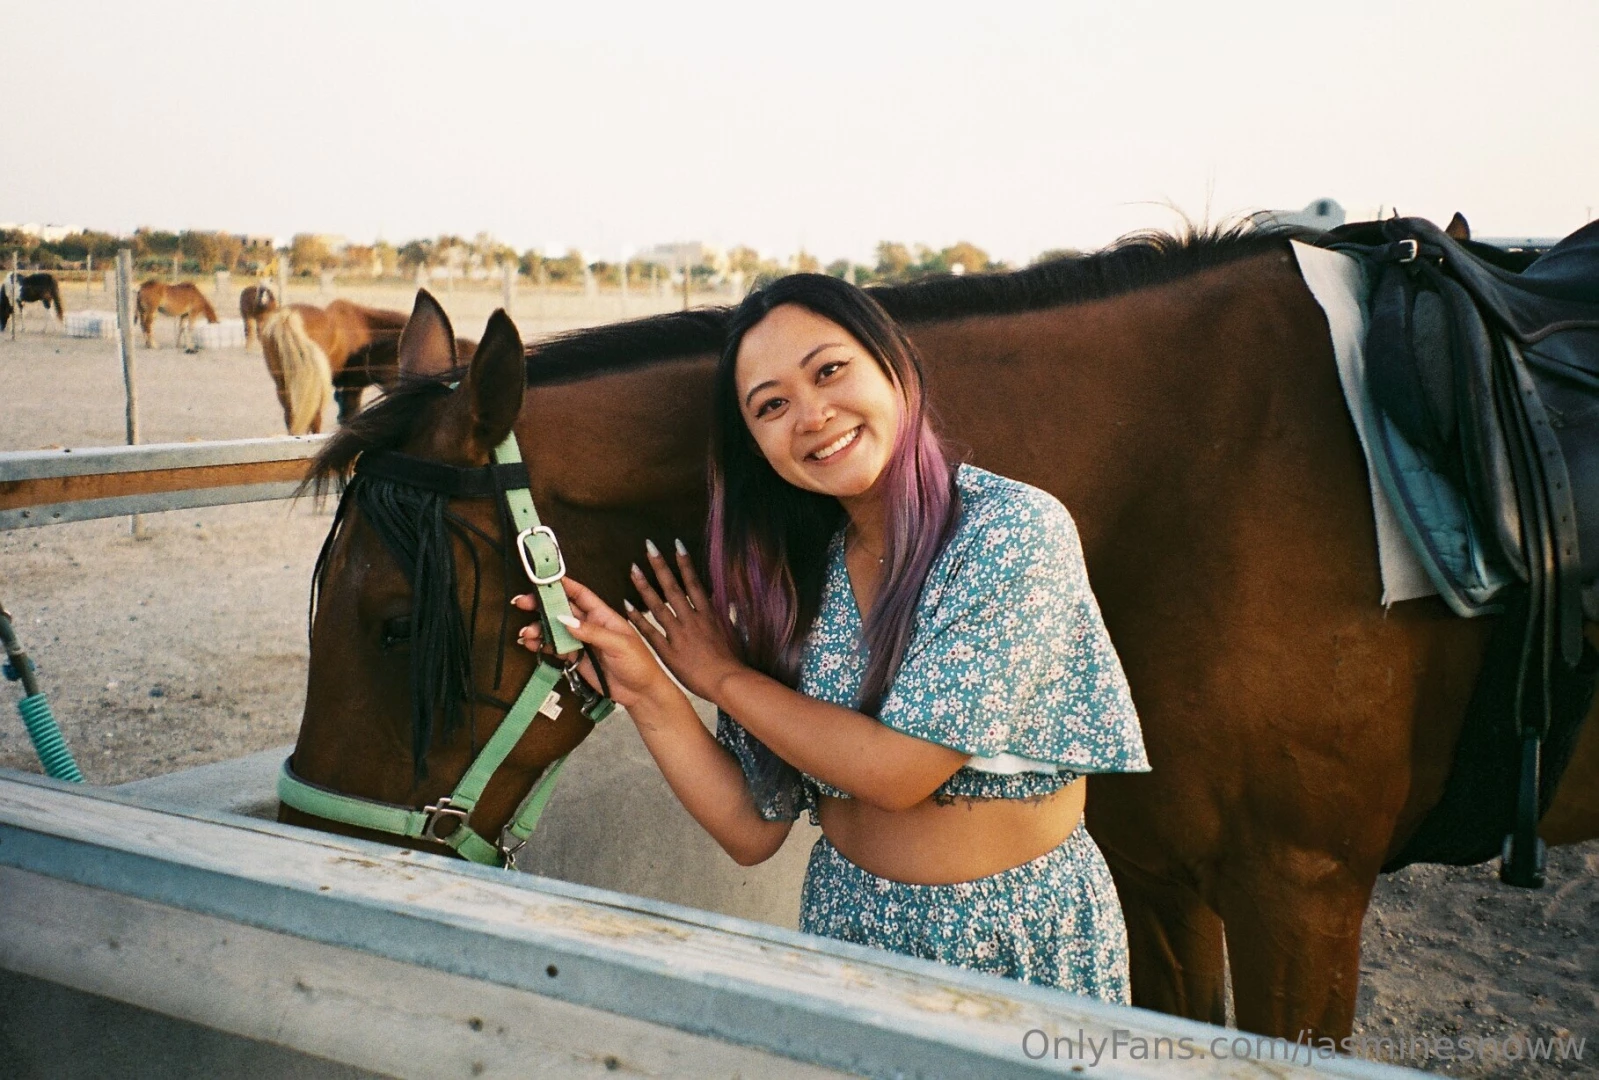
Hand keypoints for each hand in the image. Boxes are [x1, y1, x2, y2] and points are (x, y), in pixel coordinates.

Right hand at [512, 578, 671, 710]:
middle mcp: (589, 625)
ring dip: (539, 628)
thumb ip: (592, 632)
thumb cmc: (639, 664)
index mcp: (603, 615)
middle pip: (561, 610)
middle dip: (541, 605)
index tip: (542, 580)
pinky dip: (541, 645)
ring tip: (526, 633)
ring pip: (555, 629)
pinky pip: (555, 648)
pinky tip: (530, 644)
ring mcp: (581, 642)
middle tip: (522, 603)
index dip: (562, 585)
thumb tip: (565, 619)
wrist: (641, 693)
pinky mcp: (576, 658)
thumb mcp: (619, 645)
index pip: (580, 595)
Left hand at [628, 539, 744, 703]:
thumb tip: (722, 601)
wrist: (726, 681)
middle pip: (673, 588)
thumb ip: (723, 616)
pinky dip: (637, 618)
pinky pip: (649, 631)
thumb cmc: (732, 661)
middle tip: (648, 547)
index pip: (694, 583)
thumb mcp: (731, 632)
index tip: (676, 545)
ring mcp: (678, 634)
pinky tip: (626, 605)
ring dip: (645, 587)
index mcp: (708, 614)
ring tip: (633, 569)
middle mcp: (692, 619)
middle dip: (660, 566)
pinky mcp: (668, 651)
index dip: (685, 563)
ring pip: (658, 606)